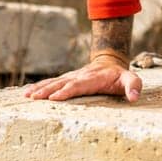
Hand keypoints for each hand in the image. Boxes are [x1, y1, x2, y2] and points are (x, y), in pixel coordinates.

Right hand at [23, 59, 142, 102]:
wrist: (109, 62)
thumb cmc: (119, 75)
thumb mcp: (131, 78)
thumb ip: (134, 86)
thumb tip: (134, 97)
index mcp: (93, 78)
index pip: (78, 85)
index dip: (66, 91)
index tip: (54, 98)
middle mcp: (79, 76)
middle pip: (61, 83)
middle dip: (48, 91)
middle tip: (35, 98)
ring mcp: (71, 77)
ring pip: (54, 82)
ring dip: (40, 88)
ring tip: (27, 96)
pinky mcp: (66, 79)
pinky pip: (51, 82)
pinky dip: (39, 86)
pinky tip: (28, 93)